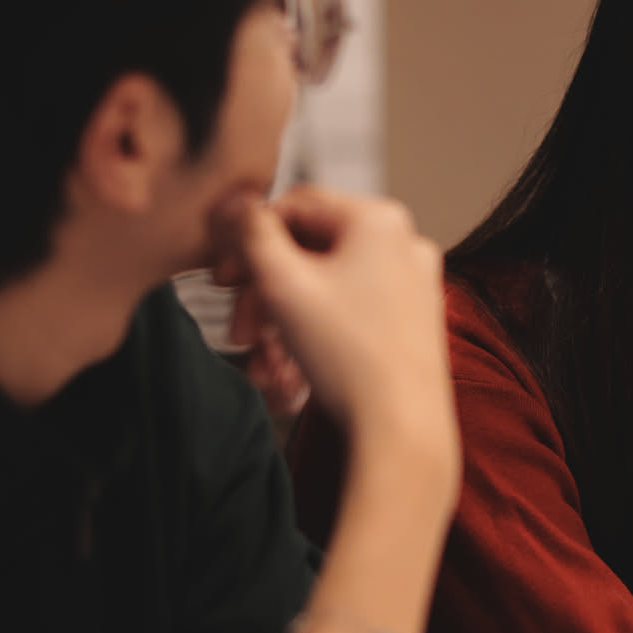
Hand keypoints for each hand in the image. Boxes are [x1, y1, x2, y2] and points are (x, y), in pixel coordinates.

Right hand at [213, 186, 455, 466]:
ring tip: (265, 366)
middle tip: (239, 330)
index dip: (247, 239)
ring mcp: (410, 285)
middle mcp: (402, 244)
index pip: (294, 206)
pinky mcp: (409, 324)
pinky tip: (291, 375)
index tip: (221, 275)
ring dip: (282, 325)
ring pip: (323, 290)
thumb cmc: (350, 357)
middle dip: (263, 295)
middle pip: (307, 253)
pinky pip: (346, 316)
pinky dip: (312, 339)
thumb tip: (232, 202)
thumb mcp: (282, 284)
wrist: (400, 430)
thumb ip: (250, 233)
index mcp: (379, 220)